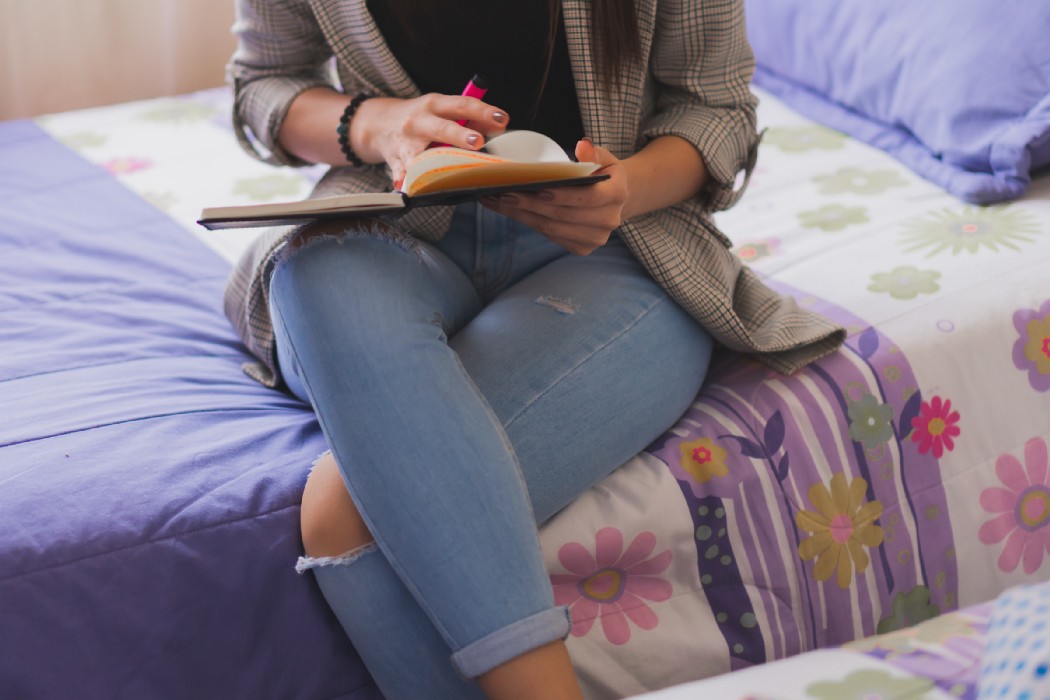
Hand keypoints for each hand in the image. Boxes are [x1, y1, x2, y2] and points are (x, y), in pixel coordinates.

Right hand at [353, 94, 508, 185]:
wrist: (377, 123)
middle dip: (460, 135)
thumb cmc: (419, 117)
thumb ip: (465, 116)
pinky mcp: (394, 158)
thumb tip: (497, 125)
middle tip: (478, 142)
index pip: (462, 104)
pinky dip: (402, 179)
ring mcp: (405, 141)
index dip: (483, 111)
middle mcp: (419, 121)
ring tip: (441, 173)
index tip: (502, 119)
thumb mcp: (439, 109)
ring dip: (429, 163)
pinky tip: (405, 185)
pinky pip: (399, 171)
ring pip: (417, 153)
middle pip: (441, 128)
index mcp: (434, 105)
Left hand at [481, 139, 627, 254]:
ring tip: (496, 200)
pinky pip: (548, 235)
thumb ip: (594, 153)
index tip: (539, 189)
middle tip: (503, 193)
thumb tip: (582, 147)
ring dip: (521, 215)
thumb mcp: (604, 157)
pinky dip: (527, 222)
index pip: (588, 198)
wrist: (615, 199)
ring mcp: (594, 238)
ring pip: (550, 228)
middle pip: (562, 215)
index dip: (563, 196)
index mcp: (617, 195)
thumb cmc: (602, 173)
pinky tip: (507, 210)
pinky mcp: (581, 248)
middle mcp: (608, 221)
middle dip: (530, 205)